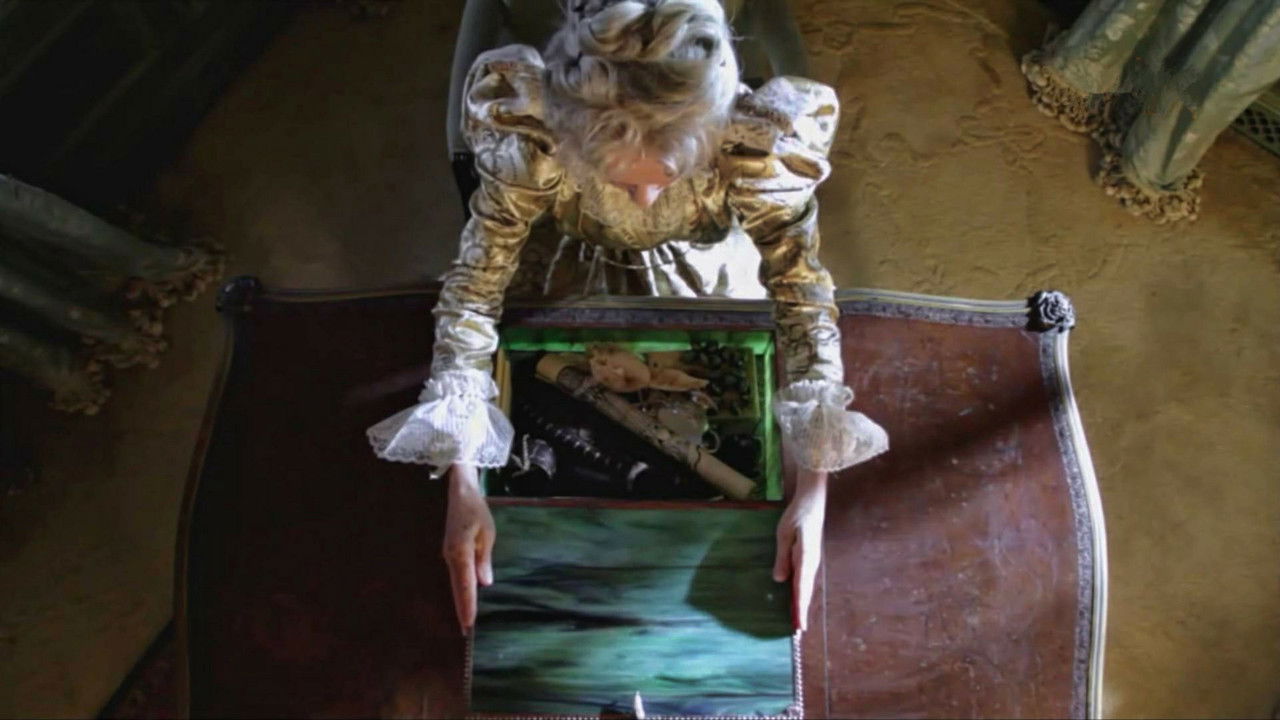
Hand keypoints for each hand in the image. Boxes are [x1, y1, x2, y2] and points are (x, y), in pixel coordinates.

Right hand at [443, 463, 495, 634]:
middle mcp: (450, 557)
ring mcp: (447, 554)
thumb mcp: (486, 533)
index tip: (468, 623)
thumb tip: (484, 582)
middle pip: (456, 587)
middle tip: (465, 631)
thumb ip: (484, 559)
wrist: (460, 492)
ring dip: (460, 599)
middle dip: (462, 608)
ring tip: (465, 620)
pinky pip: (455, 574)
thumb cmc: (475, 510)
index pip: (464, 585)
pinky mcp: (449, 551)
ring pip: (455, 582)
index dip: (467, 605)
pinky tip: (465, 597)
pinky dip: (460, 587)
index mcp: (460, 552)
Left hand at [773, 466, 826, 631]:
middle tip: (799, 630)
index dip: (800, 608)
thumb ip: (782, 557)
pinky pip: (805, 579)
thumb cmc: (797, 516)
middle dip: (802, 610)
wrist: (812, 501)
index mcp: (806, 558)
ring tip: (798, 620)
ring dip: (802, 602)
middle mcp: (812, 563)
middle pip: (806, 591)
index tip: (800, 625)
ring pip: (806, 586)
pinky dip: (801, 591)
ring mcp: (812, 560)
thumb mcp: (784, 535)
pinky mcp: (810, 557)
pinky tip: (797, 598)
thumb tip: (780, 580)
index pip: (802, 588)